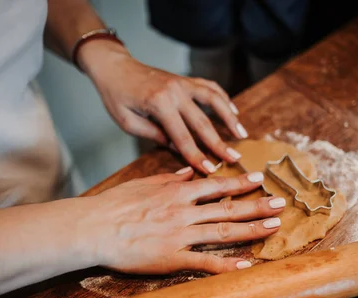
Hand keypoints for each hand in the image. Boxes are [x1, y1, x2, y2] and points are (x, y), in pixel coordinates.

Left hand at [77, 41, 247, 174]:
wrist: (114, 67)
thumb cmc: (116, 97)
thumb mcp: (128, 122)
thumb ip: (155, 135)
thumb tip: (179, 148)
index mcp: (159, 104)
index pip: (182, 137)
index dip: (197, 156)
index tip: (210, 171)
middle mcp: (175, 92)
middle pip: (203, 122)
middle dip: (219, 144)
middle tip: (234, 159)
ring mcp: (182, 83)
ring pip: (214, 101)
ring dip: (230, 118)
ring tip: (242, 135)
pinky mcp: (185, 79)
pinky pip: (210, 87)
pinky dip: (224, 98)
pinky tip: (234, 111)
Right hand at [78, 167, 285, 274]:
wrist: (94, 227)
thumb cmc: (114, 205)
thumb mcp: (142, 183)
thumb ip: (167, 178)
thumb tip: (187, 172)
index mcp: (176, 192)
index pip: (216, 185)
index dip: (240, 183)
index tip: (259, 179)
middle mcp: (184, 211)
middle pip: (228, 207)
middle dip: (257, 204)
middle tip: (281, 203)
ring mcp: (180, 235)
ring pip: (223, 231)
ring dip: (252, 229)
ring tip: (274, 226)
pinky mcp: (172, 258)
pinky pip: (205, 262)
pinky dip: (227, 264)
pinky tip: (246, 265)